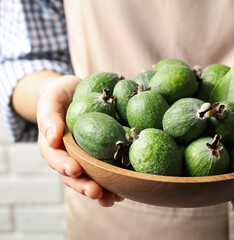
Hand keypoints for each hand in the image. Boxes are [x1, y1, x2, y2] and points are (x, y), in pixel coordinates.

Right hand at [37, 75, 123, 206]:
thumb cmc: (61, 95)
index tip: (75, 169)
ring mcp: (86, 159)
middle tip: (96, 193)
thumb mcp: (51, 99)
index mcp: (54, 146)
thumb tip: (52, 138)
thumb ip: (49, 116)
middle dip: (84, 186)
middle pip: (74, 176)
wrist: (77, 92)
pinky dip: (115, 182)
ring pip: (91, 179)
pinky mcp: (101, 156)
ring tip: (112, 200)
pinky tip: (126, 189)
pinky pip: (107, 171)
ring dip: (101, 191)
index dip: (64, 166)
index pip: (56, 159)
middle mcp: (69, 156)